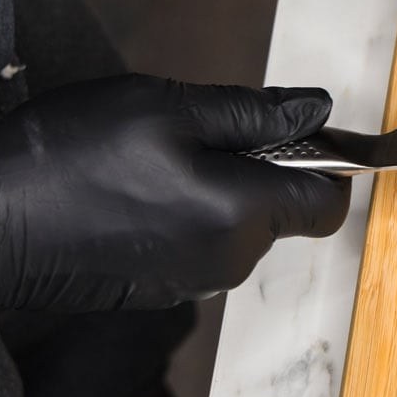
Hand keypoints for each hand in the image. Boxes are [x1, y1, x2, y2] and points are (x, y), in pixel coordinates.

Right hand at [0, 74, 350, 311]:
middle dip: (263, 167)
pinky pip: (203, 244)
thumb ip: (255, 111)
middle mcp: (228, 261)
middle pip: (285, 211)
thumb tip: (317, 108)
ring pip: (242, 226)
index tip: (297, 128)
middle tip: (201, 129)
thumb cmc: (66, 157)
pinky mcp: (160, 290)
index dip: (326, 160)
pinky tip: (136, 189)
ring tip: (157, 158)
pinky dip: (189, 213)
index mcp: (242, 214)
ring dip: (222, 189)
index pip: (329, 202)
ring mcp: (193, 282)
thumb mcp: (168, 107)